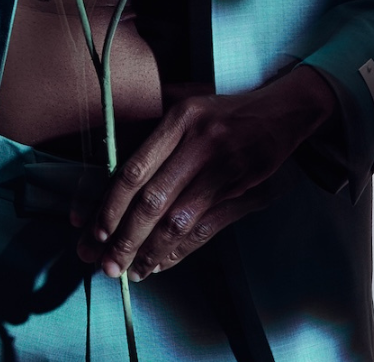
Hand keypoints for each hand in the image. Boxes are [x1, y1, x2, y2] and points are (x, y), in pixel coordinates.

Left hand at [76, 66, 337, 280]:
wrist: (281, 111)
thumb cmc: (221, 109)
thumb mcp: (186, 102)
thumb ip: (149, 126)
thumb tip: (105, 167)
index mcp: (179, 118)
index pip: (135, 168)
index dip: (110, 205)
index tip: (92, 231)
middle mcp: (199, 143)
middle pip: (153, 201)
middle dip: (125, 238)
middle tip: (104, 264)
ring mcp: (224, 169)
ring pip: (179, 222)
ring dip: (150, 252)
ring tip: (130, 271)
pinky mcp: (243, 191)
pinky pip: (205, 229)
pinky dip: (180, 251)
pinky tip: (160, 263)